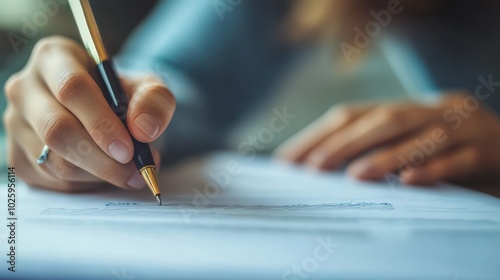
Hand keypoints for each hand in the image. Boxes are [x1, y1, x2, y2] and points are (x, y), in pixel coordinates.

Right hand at [3, 36, 175, 191]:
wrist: (105, 110)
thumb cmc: (122, 94)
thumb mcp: (147, 87)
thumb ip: (154, 101)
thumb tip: (144, 129)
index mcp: (55, 57)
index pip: (72, 88)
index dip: (102, 123)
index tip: (128, 149)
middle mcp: (26, 87)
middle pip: (57, 130)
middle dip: (101, 159)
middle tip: (133, 172)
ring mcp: (16, 123)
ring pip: (53, 161)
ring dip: (98, 175)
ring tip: (130, 173)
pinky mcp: (18, 155)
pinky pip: (51, 179)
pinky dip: (86, 184)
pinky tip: (106, 174)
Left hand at [275, 93, 499, 185]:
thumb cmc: (448, 149)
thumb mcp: (410, 142)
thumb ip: (374, 148)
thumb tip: (318, 165)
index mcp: (406, 107)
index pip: (354, 114)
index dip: (320, 134)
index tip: (290, 159)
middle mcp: (431, 110)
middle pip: (383, 121)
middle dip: (345, 143)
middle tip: (314, 166)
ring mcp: (461, 128)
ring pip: (420, 137)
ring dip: (385, 156)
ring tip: (354, 176)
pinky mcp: (487, 150)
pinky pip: (459, 160)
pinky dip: (433, 169)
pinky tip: (409, 182)